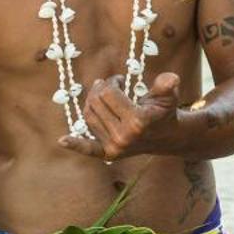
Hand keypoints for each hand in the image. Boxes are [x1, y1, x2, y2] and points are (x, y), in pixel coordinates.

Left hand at [57, 72, 183, 160]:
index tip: (121, 80)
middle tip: (112, 86)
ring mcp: (114, 147)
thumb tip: (171, 79)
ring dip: (92, 102)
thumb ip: (167, 86)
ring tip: (104, 97)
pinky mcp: (108, 154)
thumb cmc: (164, 111)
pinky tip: (62, 141)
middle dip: (101, 89)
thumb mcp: (168, 96)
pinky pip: (88, 147)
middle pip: (96, 102)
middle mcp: (123, 137)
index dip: (113, 81)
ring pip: (89, 116)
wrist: (166, 138)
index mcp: (137, 121)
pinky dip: (75, 144)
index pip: (109, 93)